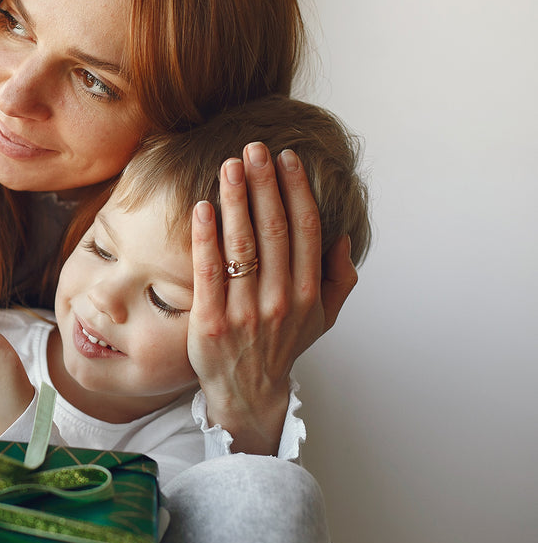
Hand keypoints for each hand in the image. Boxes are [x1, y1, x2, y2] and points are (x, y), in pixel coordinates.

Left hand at [187, 143, 357, 454]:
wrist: (247, 393)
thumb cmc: (282, 347)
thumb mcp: (322, 319)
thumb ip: (338, 279)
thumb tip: (340, 237)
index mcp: (308, 294)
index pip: (306, 230)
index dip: (297, 190)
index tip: (288, 158)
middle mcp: (280, 300)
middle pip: (274, 230)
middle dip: (265, 184)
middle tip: (254, 148)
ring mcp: (245, 312)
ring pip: (242, 245)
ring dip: (236, 201)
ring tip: (229, 165)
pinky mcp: (211, 322)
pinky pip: (208, 271)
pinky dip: (205, 237)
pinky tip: (202, 207)